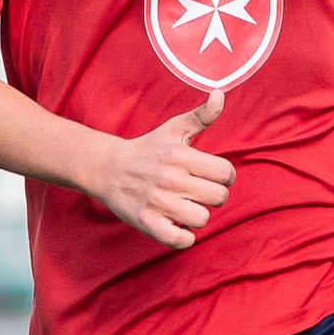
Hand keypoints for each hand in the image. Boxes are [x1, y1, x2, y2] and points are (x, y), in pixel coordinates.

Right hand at [91, 93, 235, 247]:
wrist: (107, 169)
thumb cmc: (148, 149)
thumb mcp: (173, 129)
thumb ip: (201, 115)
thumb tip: (220, 94)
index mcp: (180, 155)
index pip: (226, 173)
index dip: (224, 176)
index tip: (212, 176)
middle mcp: (170, 178)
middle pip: (219, 198)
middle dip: (213, 196)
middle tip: (198, 192)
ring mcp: (158, 202)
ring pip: (202, 219)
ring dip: (198, 216)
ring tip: (186, 207)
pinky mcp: (147, 222)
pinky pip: (179, 240)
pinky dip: (184, 237)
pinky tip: (178, 226)